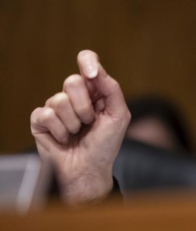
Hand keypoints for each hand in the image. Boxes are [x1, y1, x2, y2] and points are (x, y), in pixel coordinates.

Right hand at [30, 50, 130, 204]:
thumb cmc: (105, 144)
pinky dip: (60, 131)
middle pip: (72, 81)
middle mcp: (74, 95)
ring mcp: (55, 107)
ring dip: (73, 122)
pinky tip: (64, 139)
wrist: (89, 169)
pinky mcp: (40, 120)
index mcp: (94, 90)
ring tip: (78, 132)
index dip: (87, 61)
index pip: (87, 61)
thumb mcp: (119, 116)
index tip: (92, 74)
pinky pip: (46, 114)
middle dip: (84, 107)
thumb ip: (112, 90)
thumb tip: (96, 71)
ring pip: (59, 100)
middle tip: (89, 122)